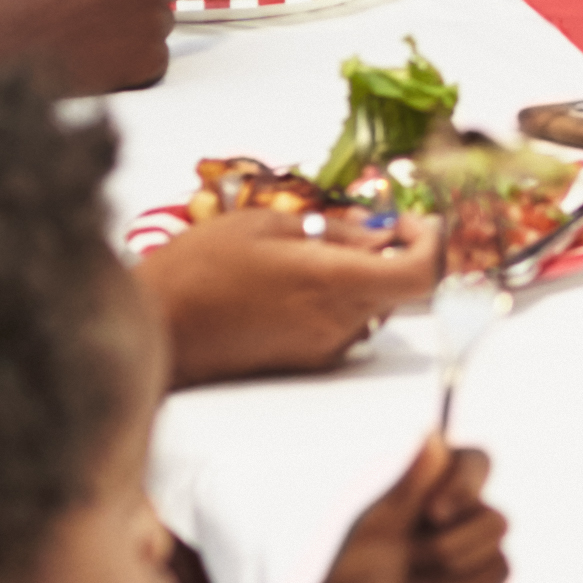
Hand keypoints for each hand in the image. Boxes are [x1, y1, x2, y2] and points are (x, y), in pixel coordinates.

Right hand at [143, 197, 445, 385]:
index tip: (410, 222)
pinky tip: (289, 279)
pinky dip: (334, 297)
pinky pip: (341, 324)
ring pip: (371, 305)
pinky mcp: (302, 360)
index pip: (423, 274)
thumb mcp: (265, 224)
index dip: (431, 244)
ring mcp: (321, 347)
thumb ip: (332, 231)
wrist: (151, 329)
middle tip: (360, 226)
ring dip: (360, 275)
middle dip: (392, 253)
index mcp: (334, 283)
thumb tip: (378, 235)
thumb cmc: (198, 269)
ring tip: (308, 249)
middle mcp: (338, 323)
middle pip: (400, 289)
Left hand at [291, 431, 513, 582]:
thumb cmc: (354, 576)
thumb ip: (410, 486)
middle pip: (498, 522)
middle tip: (408, 565)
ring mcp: (479, 563)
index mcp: (437, 493)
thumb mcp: (377, 529)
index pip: (478, 463)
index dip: (466, 486)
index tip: (434, 512)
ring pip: (499, 569)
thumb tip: (435, 434)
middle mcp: (464, 522)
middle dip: (448, 552)